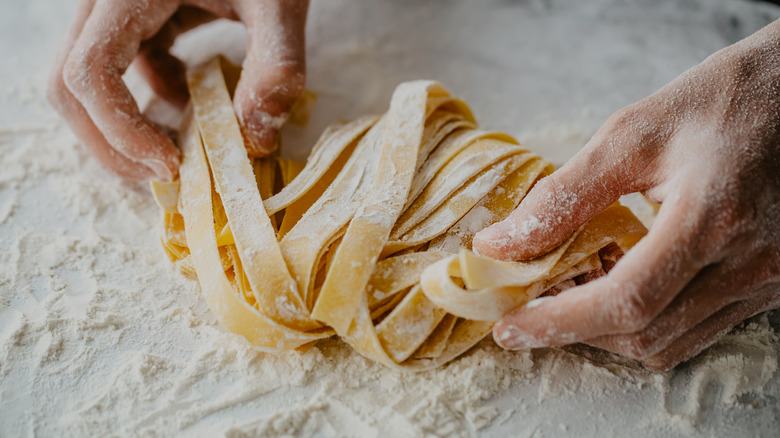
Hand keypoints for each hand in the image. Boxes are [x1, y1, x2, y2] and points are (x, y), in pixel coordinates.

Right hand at [48, 0, 308, 180]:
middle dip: (111, 142)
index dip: (120, 131)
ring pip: (88, 81)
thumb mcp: (279, 4)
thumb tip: (256, 138)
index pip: (88, 73)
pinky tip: (191, 103)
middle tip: (165, 174)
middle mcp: (107, 0)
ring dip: (125, 125)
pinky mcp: (133, 17)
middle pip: (70, 84)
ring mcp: (115, 9)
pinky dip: (147, 99)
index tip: (172, 165)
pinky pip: (119, 68)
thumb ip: (276, 65)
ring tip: (179, 150)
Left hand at [473, 21, 779, 370]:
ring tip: (568, 292)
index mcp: (713, 217)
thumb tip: (498, 244)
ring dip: (607, 330)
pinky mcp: (769, 285)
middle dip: (575, 331)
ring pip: (669, 343)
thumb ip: (562, 195)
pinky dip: (645, 322)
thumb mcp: (631, 134)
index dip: (559, 322)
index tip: (509, 328)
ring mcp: (766, 281)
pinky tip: (616, 285)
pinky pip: (696, 329)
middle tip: (529, 306)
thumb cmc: (721, 101)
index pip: (625, 300)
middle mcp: (748, 263)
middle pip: (644, 335)